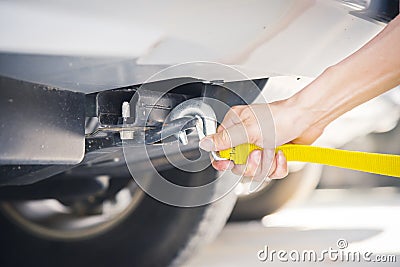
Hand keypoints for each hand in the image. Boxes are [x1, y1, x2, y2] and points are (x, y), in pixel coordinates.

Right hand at [199, 100, 324, 180]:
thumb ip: (225, 139)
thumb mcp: (248, 129)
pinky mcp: (272, 156)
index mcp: (235, 126)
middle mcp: (246, 137)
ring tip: (272, 151)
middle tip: (258, 153)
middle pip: (238, 164)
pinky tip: (280, 154)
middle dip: (251, 163)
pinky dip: (278, 166)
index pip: (220, 149)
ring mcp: (260, 147)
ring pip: (255, 171)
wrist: (306, 120)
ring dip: (266, 165)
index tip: (229, 163)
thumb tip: (205, 143)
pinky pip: (270, 172)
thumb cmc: (280, 117)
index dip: (224, 160)